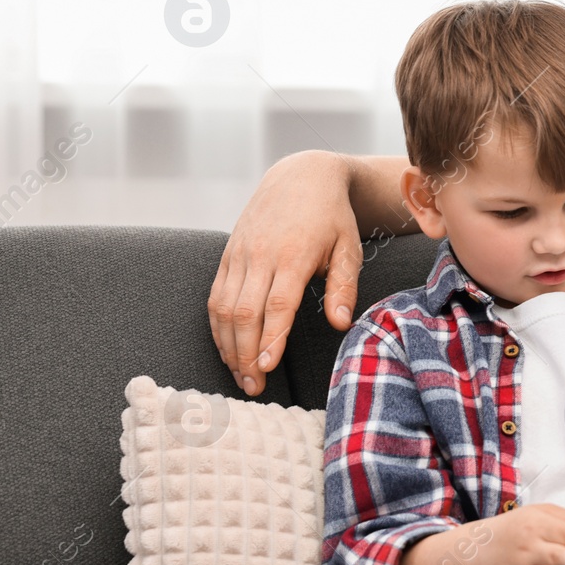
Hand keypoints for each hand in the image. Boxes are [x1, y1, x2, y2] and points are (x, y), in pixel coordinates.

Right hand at [208, 150, 363, 396]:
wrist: (300, 177)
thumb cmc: (332, 217)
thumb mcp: (349, 248)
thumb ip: (344, 287)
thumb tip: (341, 324)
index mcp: (293, 255)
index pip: (276, 306)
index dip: (269, 340)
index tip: (266, 370)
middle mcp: (260, 256)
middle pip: (244, 313)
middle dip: (245, 354)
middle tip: (253, 387)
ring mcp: (239, 255)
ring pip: (223, 308)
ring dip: (228, 346)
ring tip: (240, 376)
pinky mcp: (227, 255)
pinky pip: (215, 296)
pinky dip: (218, 326)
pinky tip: (228, 349)